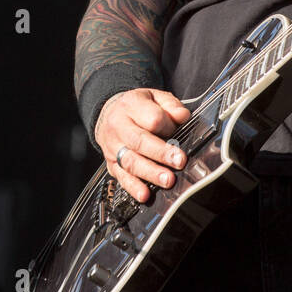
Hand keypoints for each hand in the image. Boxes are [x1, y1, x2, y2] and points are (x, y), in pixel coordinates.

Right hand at [94, 88, 190, 202]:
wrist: (108, 114)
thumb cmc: (137, 107)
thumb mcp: (154, 97)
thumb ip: (170, 105)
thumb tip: (183, 116)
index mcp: (130, 105)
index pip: (152, 118)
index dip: (167, 126)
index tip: (177, 130)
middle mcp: (118, 126)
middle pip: (140, 141)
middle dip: (161, 153)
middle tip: (179, 161)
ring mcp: (113, 147)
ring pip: (131, 161)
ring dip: (150, 173)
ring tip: (167, 180)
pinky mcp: (111, 164)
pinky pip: (121, 177)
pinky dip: (133, 187)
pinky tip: (145, 194)